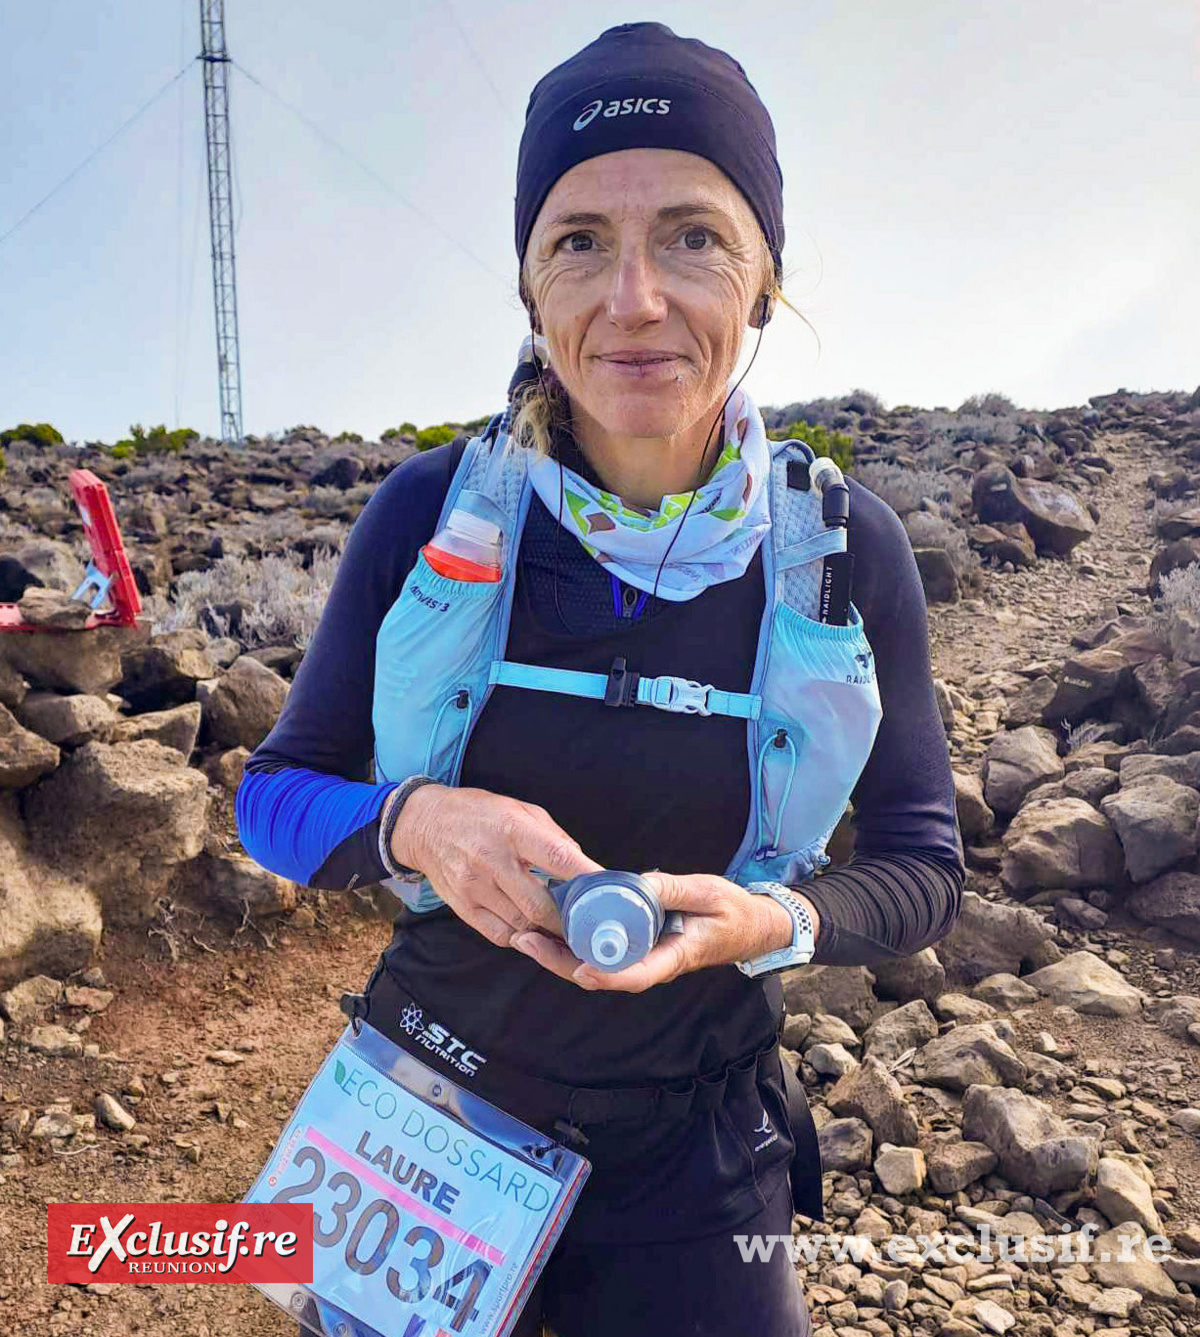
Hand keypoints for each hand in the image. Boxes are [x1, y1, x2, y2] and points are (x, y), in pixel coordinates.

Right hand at [391, 784, 602, 947]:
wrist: (425, 825)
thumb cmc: (480, 814)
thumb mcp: (520, 810)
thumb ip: (553, 838)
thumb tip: (583, 865)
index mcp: (512, 830)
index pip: (557, 857)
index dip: (586, 877)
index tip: (608, 891)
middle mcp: (492, 860)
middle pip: (539, 904)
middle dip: (568, 919)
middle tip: (589, 925)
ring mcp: (474, 887)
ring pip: (521, 924)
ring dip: (547, 931)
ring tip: (566, 930)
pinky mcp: (462, 906)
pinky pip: (499, 934)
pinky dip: (521, 936)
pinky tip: (532, 929)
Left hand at [511, 872, 820, 991]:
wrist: (752, 925)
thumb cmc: (733, 910)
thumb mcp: (708, 892)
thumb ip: (673, 889)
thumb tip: (636, 884)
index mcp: (674, 957)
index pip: (635, 975)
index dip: (605, 975)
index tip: (579, 968)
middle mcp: (653, 964)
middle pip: (601, 974)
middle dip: (561, 962)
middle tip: (527, 942)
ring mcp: (644, 957)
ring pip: (597, 965)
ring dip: (560, 954)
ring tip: (525, 936)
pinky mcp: (639, 946)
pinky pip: (604, 951)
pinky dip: (576, 942)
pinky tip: (551, 927)